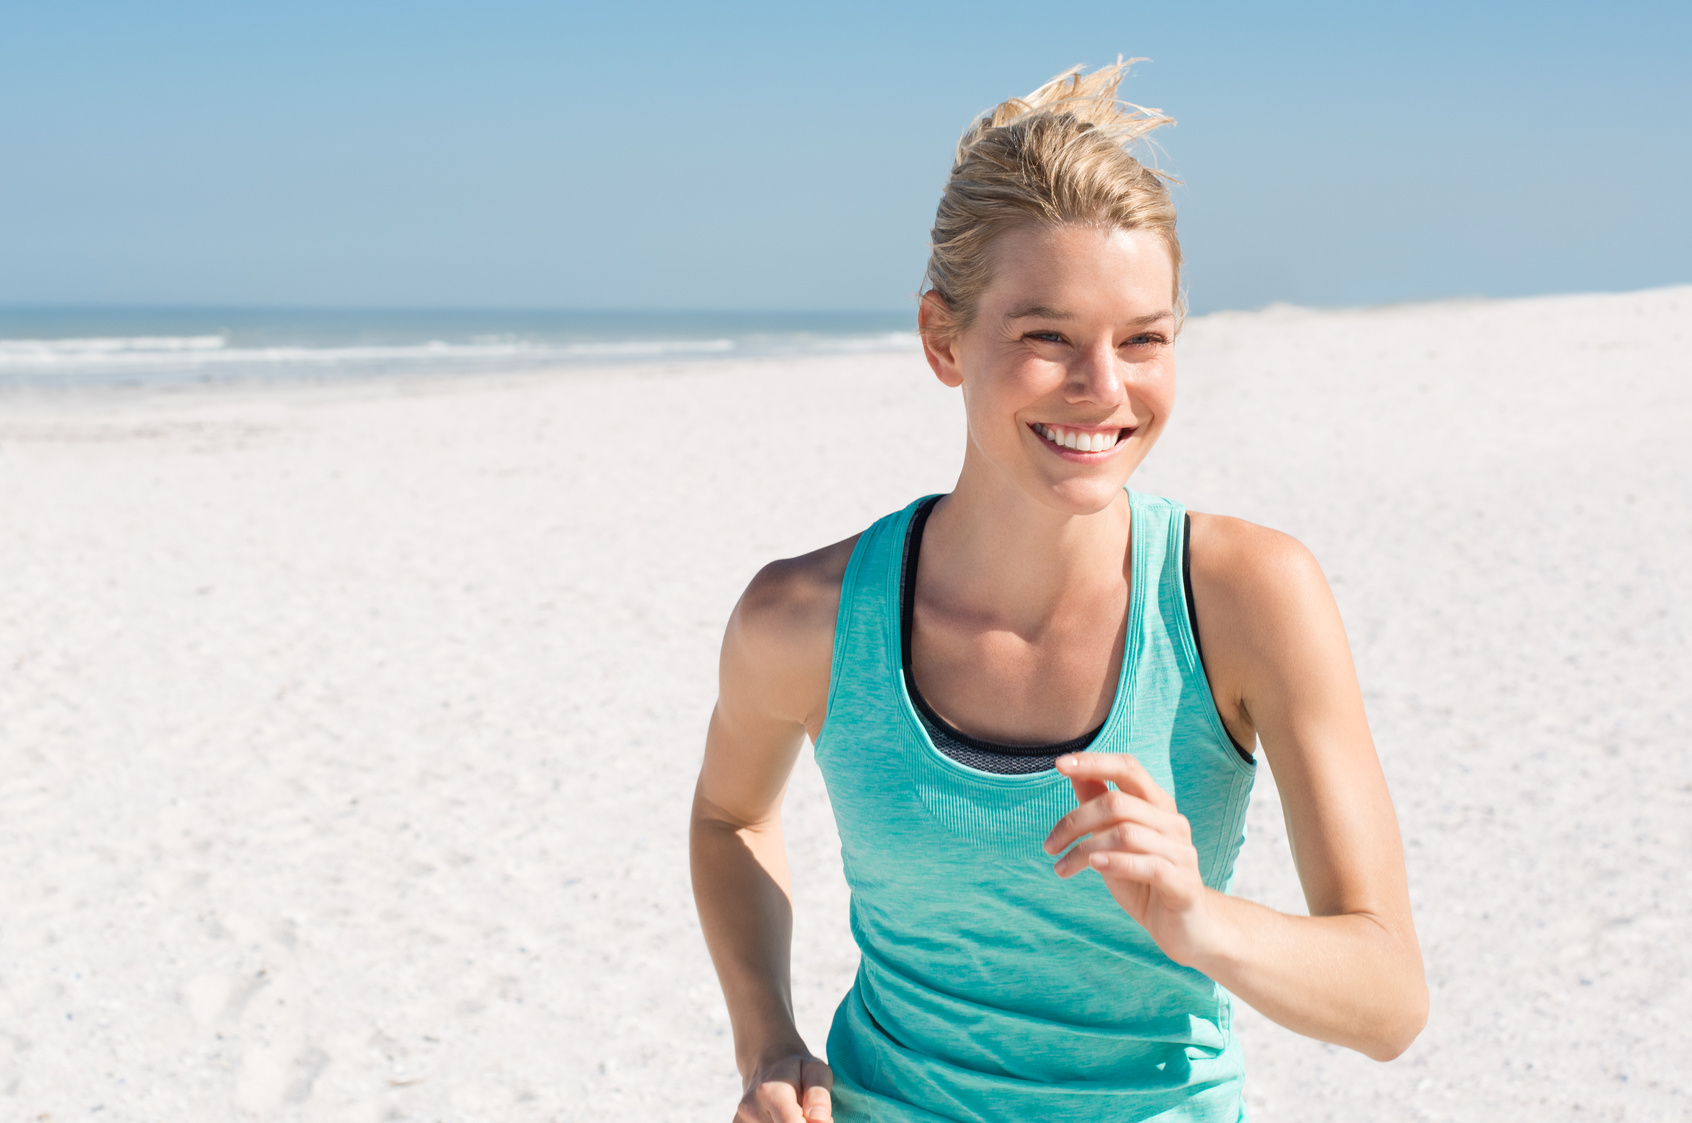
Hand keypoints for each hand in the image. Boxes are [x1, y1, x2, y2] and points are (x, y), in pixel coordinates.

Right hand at [736, 1052, 832, 1121]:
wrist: (766, 1062)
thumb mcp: (817, 1072)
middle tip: (809, 1114)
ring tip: (794, 1113)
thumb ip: (819, 1096)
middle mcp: (750, 1107)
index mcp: (771, 1092)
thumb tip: (820, 1120)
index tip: (824, 1119)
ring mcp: (741, 1119)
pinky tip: (780, 1117)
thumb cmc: (798, 1069)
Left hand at [1044, 752, 1214, 965]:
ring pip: (1126, 834)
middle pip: (1118, 803)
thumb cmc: (1144, 879)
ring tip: (1061, 868)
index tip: (1058, 764)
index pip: (1128, 768)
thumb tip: (1073, 770)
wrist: (1185, 929)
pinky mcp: (1183, 884)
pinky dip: (1117, 862)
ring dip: (1084, 850)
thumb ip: (1099, 804)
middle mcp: (1173, 823)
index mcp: (1158, 805)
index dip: (1094, 762)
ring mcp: (1181, 853)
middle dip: (1075, 821)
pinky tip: (1093, 866)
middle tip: (1049, 845)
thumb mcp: (1114, 839)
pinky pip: (1149, 865)